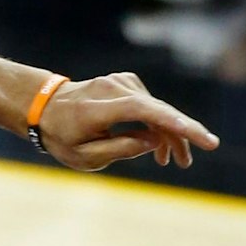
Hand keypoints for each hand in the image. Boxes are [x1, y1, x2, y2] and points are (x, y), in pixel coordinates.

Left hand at [37, 70, 217, 171]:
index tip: (199, 136)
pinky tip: (159, 145)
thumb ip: (120, 150)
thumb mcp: (85, 157)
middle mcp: (112, 89)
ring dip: (169, 135)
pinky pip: (150, 105)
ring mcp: (121, 82)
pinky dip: (158, 123)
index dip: (173, 123)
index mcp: (97, 109)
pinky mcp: (126, 83)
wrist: (45, 107)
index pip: (142, 111)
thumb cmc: (63, 136)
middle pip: (157, 110)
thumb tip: (155, 141)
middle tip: (189, 162)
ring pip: (158, 109)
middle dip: (181, 136)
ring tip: (176, 162)